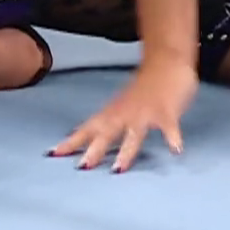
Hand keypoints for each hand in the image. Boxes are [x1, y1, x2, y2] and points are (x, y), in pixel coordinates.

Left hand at [50, 57, 196, 172]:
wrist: (167, 61)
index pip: (88, 128)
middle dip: (94, 149)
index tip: (54, 154)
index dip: (72, 141)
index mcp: (113, 112)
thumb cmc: (144, 87)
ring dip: (125, 151)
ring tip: (118, 168)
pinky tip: (175, 150)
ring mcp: (146, 112)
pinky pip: (169, 126)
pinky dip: (172, 137)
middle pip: (107, 132)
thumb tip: (86, 138)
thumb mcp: (121, 105)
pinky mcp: (167, 111)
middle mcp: (125, 112)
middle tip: (82, 167)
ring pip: (133, 133)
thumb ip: (107, 122)